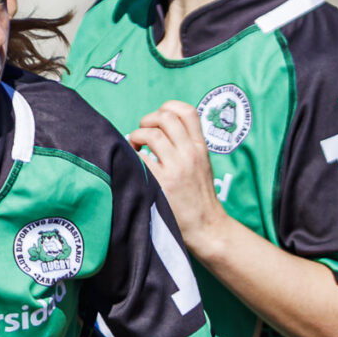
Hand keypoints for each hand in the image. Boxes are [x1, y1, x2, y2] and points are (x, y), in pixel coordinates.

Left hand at [129, 102, 225, 246]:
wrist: (207, 228)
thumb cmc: (199, 198)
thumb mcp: (202, 165)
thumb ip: (187, 146)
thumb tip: (160, 130)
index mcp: (200, 147)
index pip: (187, 111)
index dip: (167, 108)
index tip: (157, 121)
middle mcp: (190, 154)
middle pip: (165, 117)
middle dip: (147, 120)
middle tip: (141, 135)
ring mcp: (176, 168)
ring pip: (151, 134)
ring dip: (136, 137)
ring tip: (134, 149)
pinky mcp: (162, 184)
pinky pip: (140, 159)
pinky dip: (131, 157)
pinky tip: (132, 166)